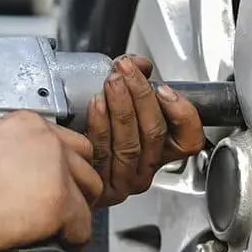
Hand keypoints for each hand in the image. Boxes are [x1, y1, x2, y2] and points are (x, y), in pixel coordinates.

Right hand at [0, 111, 103, 251]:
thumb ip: (12, 158)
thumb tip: (24, 179)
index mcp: (28, 125)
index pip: (68, 143)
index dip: (66, 169)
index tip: (61, 184)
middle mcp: (48, 142)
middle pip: (86, 165)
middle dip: (78, 189)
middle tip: (66, 209)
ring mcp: (58, 172)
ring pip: (89, 195)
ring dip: (79, 214)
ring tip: (64, 231)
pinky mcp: (60, 203)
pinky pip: (82, 227)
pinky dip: (74, 241)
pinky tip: (64, 249)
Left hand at [86, 55, 205, 206]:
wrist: (62, 164)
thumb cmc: (94, 135)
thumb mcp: (123, 107)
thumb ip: (138, 85)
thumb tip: (140, 64)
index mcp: (161, 153)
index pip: (189, 139)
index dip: (183, 114)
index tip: (164, 88)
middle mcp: (147, 169)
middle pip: (155, 134)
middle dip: (142, 96)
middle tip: (128, 71)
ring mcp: (125, 181)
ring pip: (130, 144)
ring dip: (121, 107)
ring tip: (112, 82)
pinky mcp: (100, 187)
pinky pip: (103, 152)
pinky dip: (100, 125)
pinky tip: (96, 104)